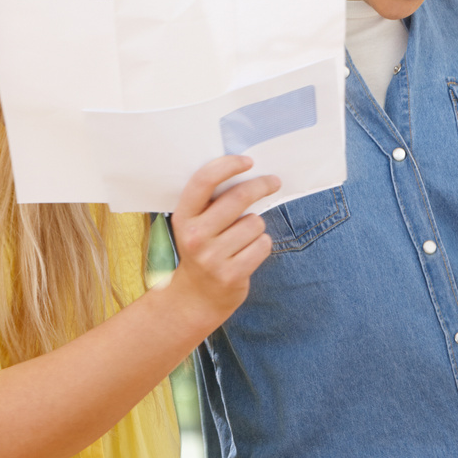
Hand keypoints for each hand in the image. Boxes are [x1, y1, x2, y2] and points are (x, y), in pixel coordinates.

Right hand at [163, 155, 277, 330]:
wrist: (195, 296)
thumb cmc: (202, 249)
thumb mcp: (195, 224)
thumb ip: (212, 201)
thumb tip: (248, 173)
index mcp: (184, 217)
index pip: (204, 181)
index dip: (228, 166)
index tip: (248, 161)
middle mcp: (195, 236)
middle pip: (238, 198)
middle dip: (261, 186)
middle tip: (273, 182)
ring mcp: (213, 257)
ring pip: (255, 223)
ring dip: (257, 226)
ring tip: (243, 237)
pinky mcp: (231, 274)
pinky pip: (263, 245)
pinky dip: (262, 245)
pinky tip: (248, 252)